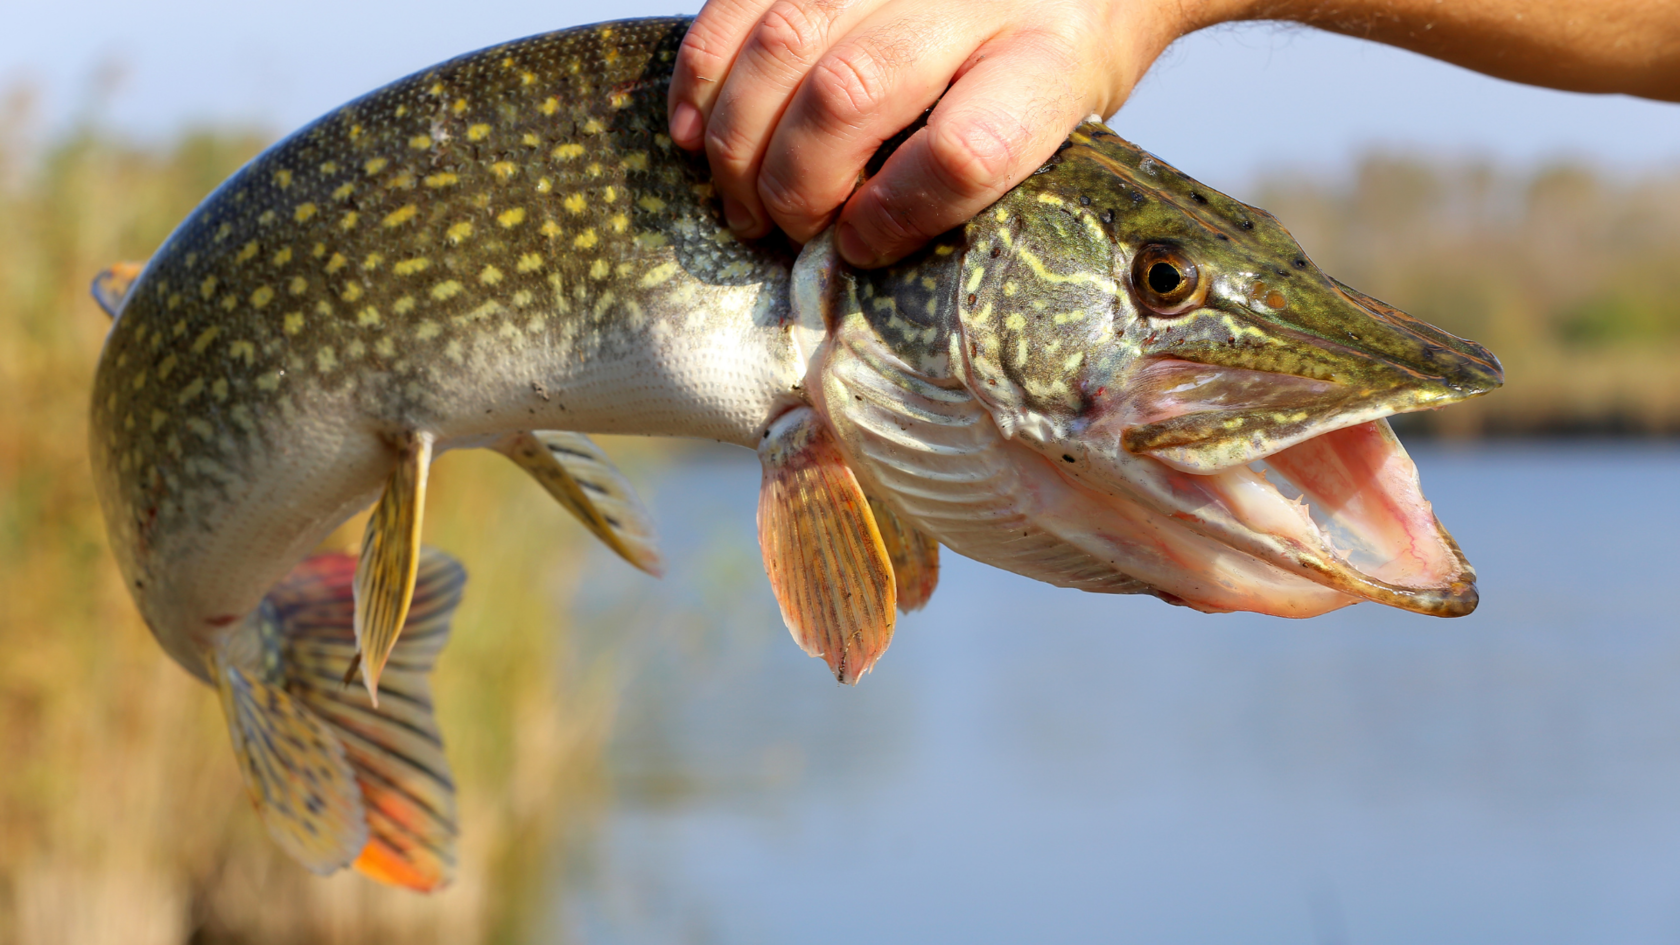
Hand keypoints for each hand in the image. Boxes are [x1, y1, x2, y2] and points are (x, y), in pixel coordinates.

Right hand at [666, 0, 1193, 266]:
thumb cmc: (1051, 57)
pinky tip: (694, 129)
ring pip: (786, 42)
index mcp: (1050, 59)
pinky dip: (704, 70)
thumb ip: (971, 177)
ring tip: (738, 197)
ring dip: (739, 136)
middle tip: (783, 229)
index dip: (895, 214)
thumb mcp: (1054, 125)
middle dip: (795, 182)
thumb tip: (858, 247)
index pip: (965, 150)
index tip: (859, 246)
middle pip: (851, 95)